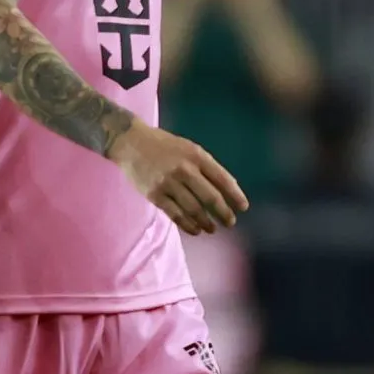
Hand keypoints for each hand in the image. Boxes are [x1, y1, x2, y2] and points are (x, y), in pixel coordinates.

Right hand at [108, 122, 248, 234]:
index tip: (243, 207)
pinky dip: (188, 225)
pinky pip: (175, 215)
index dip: (235, 195)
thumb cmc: (165, 146)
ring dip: (206, 222)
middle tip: (230, 222)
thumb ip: (206, 166)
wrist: (130, 142)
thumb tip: (230, 187)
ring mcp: (168, 183)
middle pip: (210, 197)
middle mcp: (184, 169)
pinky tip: (195, 230)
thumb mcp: (189, 148)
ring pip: (193, 209)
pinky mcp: (154, 194)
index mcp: (196, 156)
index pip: (222, 179)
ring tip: (212, 229)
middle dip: (224, 213)